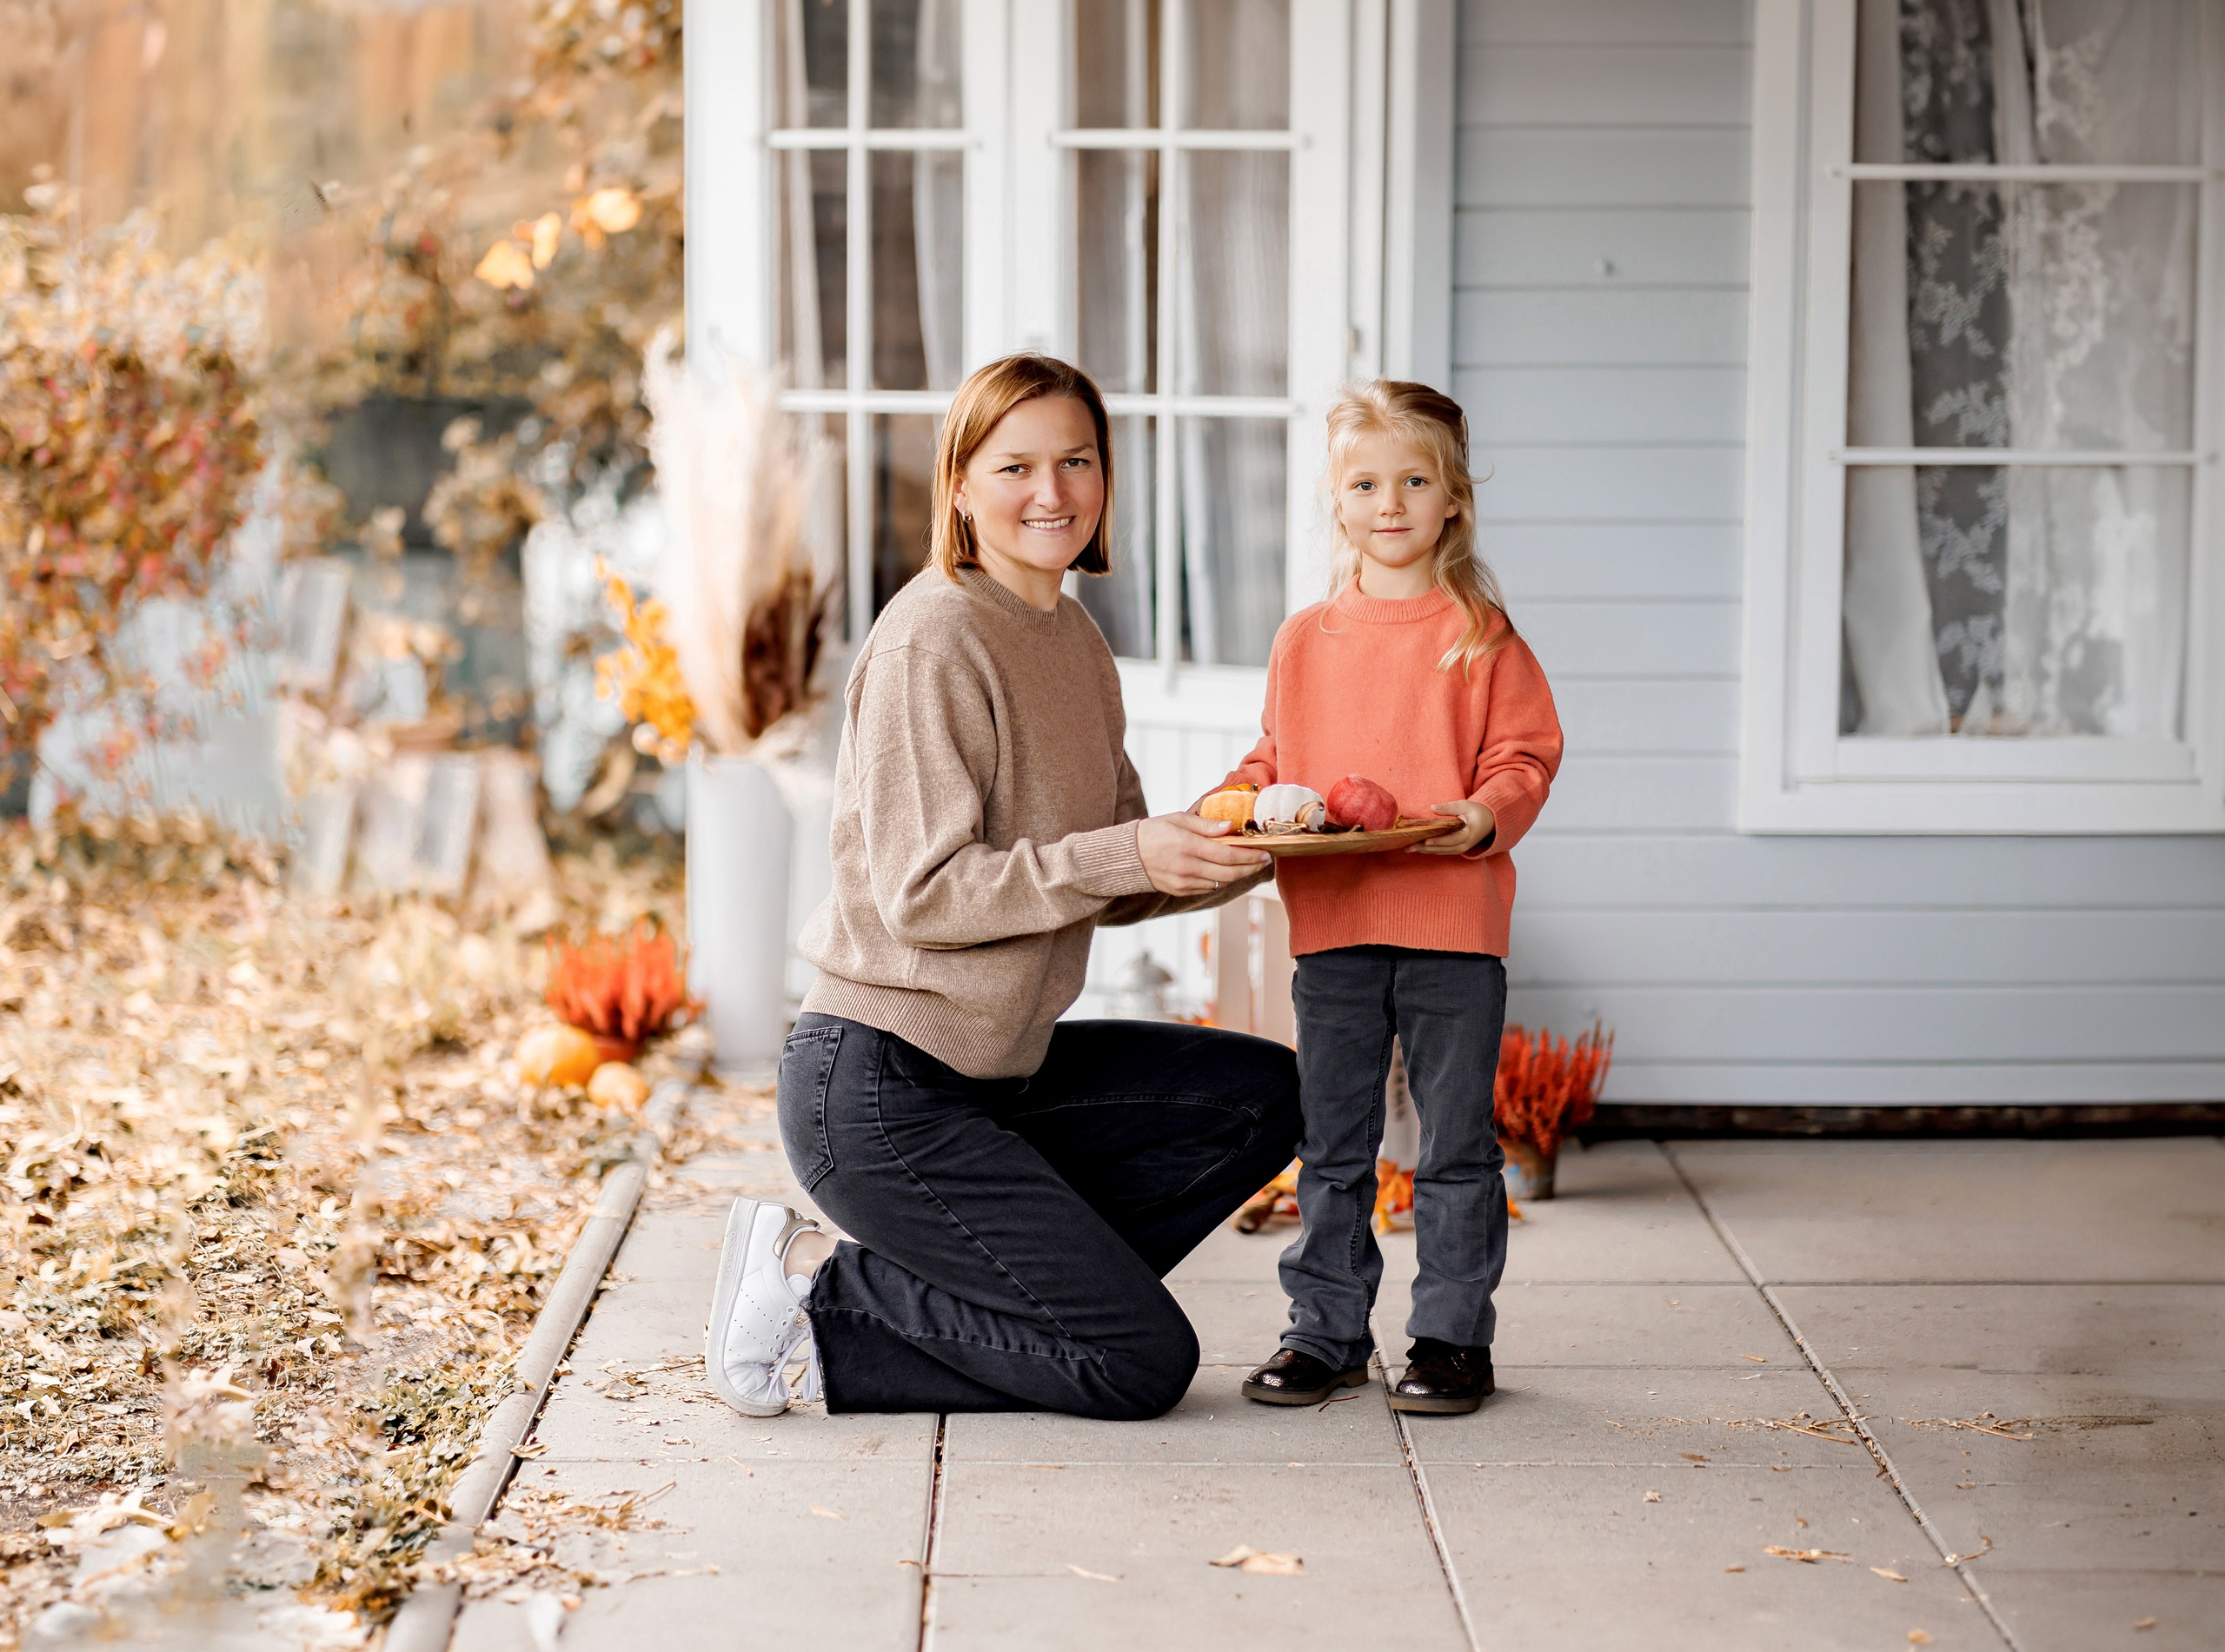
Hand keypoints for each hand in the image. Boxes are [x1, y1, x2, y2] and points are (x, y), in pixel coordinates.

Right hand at [1137, 812, 1271, 895]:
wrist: (1126, 856)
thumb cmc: (1153, 832)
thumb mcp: (1178, 820)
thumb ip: (1205, 825)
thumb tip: (1229, 828)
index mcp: (1188, 845)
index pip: (1228, 854)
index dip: (1250, 855)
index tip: (1265, 852)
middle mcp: (1188, 867)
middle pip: (1229, 872)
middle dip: (1251, 867)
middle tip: (1264, 861)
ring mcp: (1184, 882)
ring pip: (1221, 882)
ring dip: (1238, 875)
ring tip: (1250, 866)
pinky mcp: (1180, 891)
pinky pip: (1208, 888)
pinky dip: (1220, 881)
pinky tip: (1227, 872)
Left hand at [1411, 799, 1493, 855]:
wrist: (1489, 822)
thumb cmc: (1477, 812)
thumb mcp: (1465, 806)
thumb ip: (1449, 807)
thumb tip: (1432, 807)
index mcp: (1468, 834)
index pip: (1451, 839)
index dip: (1438, 841)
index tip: (1425, 840)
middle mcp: (1464, 845)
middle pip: (1442, 848)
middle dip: (1424, 848)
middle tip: (1408, 847)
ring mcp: (1460, 849)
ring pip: (1440, 851)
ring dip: (1424, 850)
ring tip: (1408, 848)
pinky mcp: (1455, 849)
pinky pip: (1441, 851)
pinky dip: (1429, 849)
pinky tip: (1417, 847)